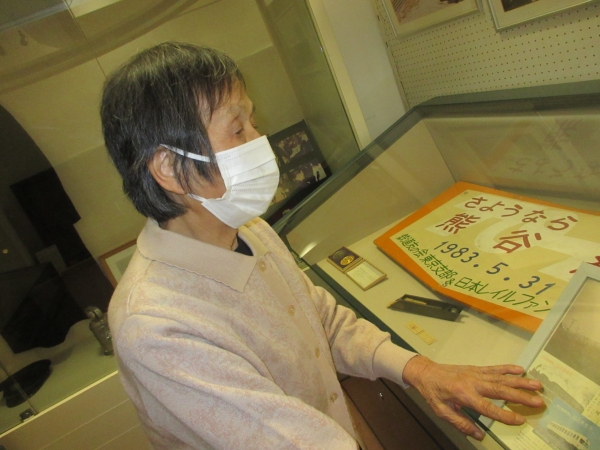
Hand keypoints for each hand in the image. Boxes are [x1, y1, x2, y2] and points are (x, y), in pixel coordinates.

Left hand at [402, 355, 543, 439]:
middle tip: (538, 401)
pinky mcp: (476, 369)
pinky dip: (508, 368)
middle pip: (500, 390)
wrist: (426, 372)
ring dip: (520, 382)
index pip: (488, 408)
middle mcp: (473, 383)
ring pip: (501, 378)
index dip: (504, 416)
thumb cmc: (433, 393)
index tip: (520, 421)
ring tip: (537, 385)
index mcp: (464, 395)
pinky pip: (494, 369)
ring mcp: (476, 374)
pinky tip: (520, 370)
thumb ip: (461, 423)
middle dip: (521, 396)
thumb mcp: (442, 412)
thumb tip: (478, 435)